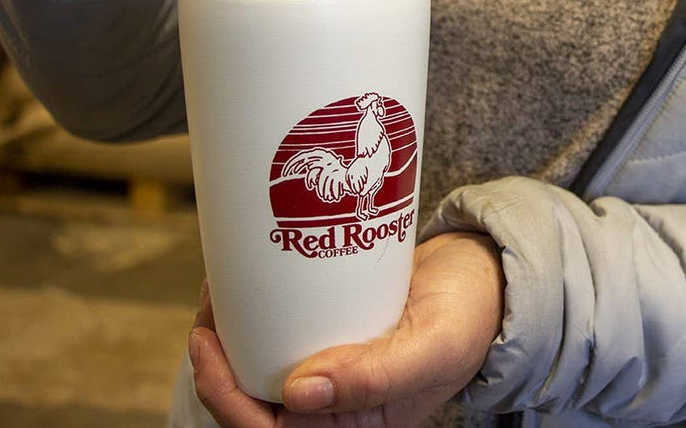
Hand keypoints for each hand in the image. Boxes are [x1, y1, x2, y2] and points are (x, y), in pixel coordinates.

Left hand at [188, 232, 504, 426]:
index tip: (205, 342)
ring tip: (221, 290)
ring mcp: (334, 367)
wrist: (481, 274)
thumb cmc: (467, 315)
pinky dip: (260, 313)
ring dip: (234, 335)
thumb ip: (373, 377)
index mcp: (357, 426)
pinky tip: (251, 281)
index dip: (225, 396)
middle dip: (218, 363)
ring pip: (264, 367)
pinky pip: (285, 334)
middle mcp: (339, 404)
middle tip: (209, 308)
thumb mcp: (431, 346)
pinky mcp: (334, 333)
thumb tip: (296, 395)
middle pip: (255, 401)